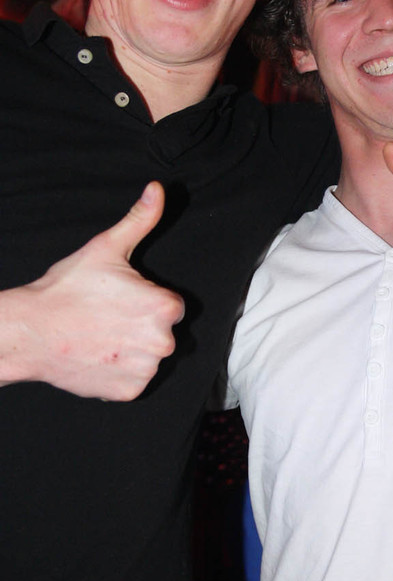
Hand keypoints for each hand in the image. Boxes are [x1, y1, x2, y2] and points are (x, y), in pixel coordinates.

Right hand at [7, 182, 184, 399]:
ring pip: (150, 356)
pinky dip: (121, 371)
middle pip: (164, 332)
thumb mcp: (107, 248)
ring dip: (133, 349)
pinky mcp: (130, 391)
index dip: (147, 301)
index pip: (171, 306)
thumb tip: (158, 189)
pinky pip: (135, 379)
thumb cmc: (67, 290)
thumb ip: (140, 220)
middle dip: (142, 326)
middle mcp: (164, 342)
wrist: (31, 332)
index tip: (122, 301)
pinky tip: (99, 355)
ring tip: (102, 336)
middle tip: (108, 318)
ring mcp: (146, 369)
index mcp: (165, 306)